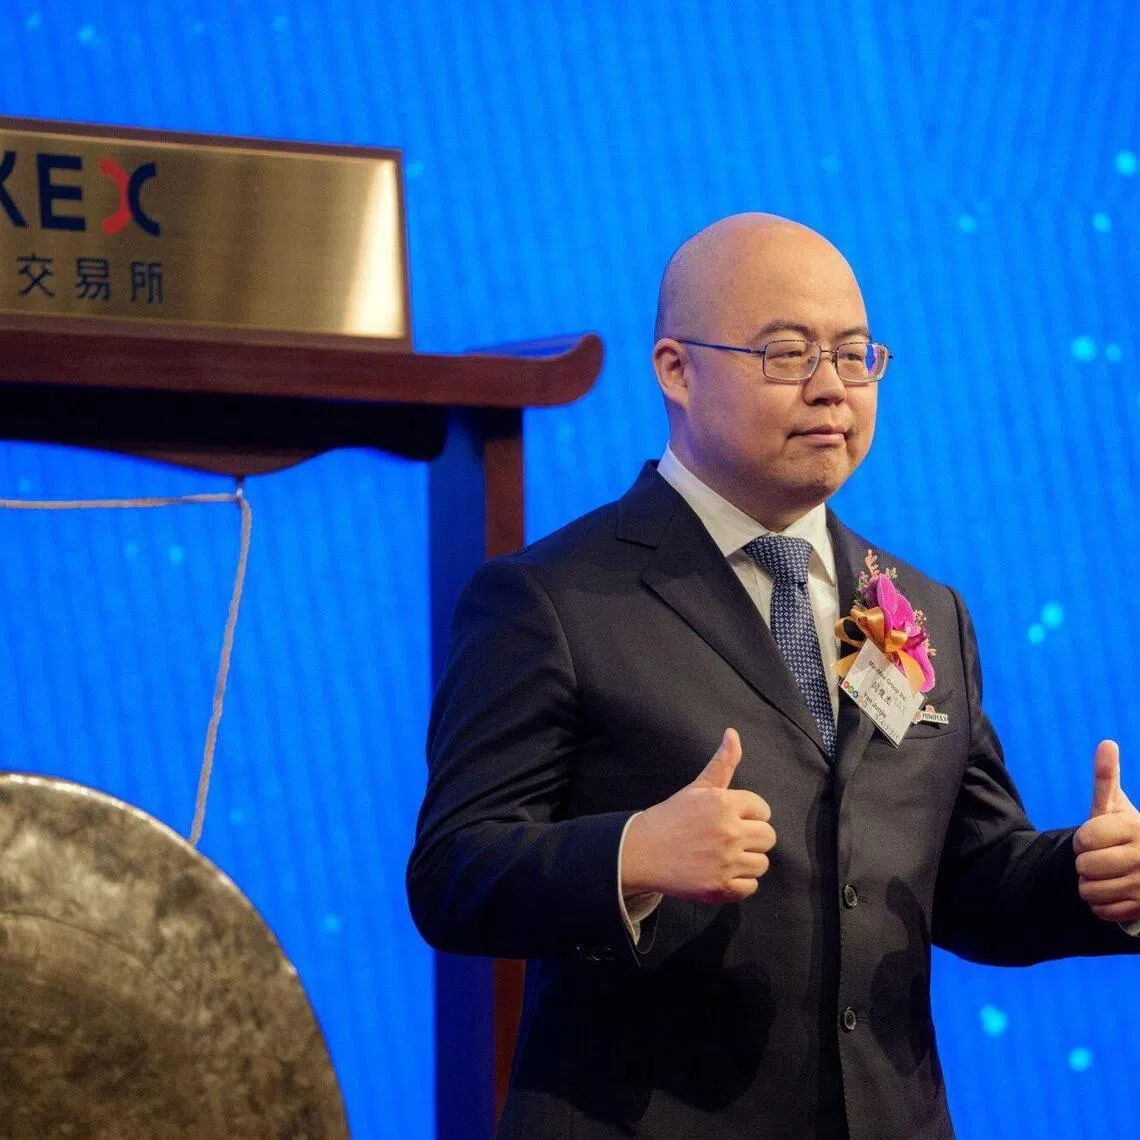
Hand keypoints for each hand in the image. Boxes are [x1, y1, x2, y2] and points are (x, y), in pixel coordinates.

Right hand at [621, 728, 776, 904]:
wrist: (642, 852)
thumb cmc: (672, 817)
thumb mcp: (697, 788)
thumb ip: (722, 763)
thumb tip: (733, 733)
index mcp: (724, 803)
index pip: (763, 810)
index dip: (749, 815)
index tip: (730, 819)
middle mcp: (729, 832)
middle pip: (768, 837)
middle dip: (752, 837)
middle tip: (728, 838)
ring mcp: (726, 862)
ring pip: (762, 863)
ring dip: (747, 861)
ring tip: (723, 856)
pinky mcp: (721, 887)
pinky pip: (750, 887)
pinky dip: (739, 883)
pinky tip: (720, 873)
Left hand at [1073, 740, 1139, 924]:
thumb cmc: (1127, 832)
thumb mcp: (1116, 805)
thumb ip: (1107, 777)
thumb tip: (1106, 743)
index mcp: (1136, 829)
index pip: (1084, 840)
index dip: (1081, 839)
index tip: (1092, 838)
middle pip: (1086, 866)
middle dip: (1083, 863)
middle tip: (1097, 858)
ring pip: (1091, 891)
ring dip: (1089, 884)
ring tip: (1103, 875)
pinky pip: (1103, 911)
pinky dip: (1099, 904)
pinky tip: (1110, 891)